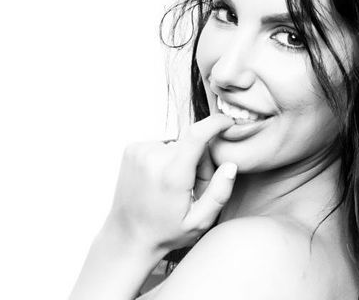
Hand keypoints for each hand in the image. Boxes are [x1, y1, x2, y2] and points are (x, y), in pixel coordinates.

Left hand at [103, 114, 236, 252]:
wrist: (128, 236)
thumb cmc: (166, 232)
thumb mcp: (199, 222)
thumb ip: (219, 193)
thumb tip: (230, 165)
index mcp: (172, 175)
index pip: (197, 134)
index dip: (217, 123)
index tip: (229, 122)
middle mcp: (153, 158)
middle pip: (192, 143)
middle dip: (200, 161)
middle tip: (192, 188)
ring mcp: (139, 151)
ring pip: (178, 144)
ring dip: (182, 160)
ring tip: (173, 187)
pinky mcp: (132, 149)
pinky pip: (163, 145)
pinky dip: (167, 158)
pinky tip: (160, 179)